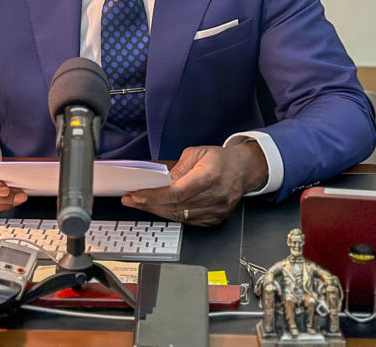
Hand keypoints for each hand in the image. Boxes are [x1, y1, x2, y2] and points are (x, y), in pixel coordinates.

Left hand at [120, 142, 267, 225]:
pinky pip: (187, 222)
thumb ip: (177, 168)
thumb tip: (158, 181)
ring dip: (157, 211)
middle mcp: (214, 197)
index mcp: (210, 177)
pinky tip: (159, 209)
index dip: (153, 196)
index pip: (176, 193)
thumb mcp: (197, 153)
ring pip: (179, 217)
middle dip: (149, 204)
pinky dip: (171, 216)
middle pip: (174, 207)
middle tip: (131, 200)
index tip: (135, 195)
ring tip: (140, 204)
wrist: (244, 170)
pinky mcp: (214, 220)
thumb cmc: (222, 160)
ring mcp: (216, 211)